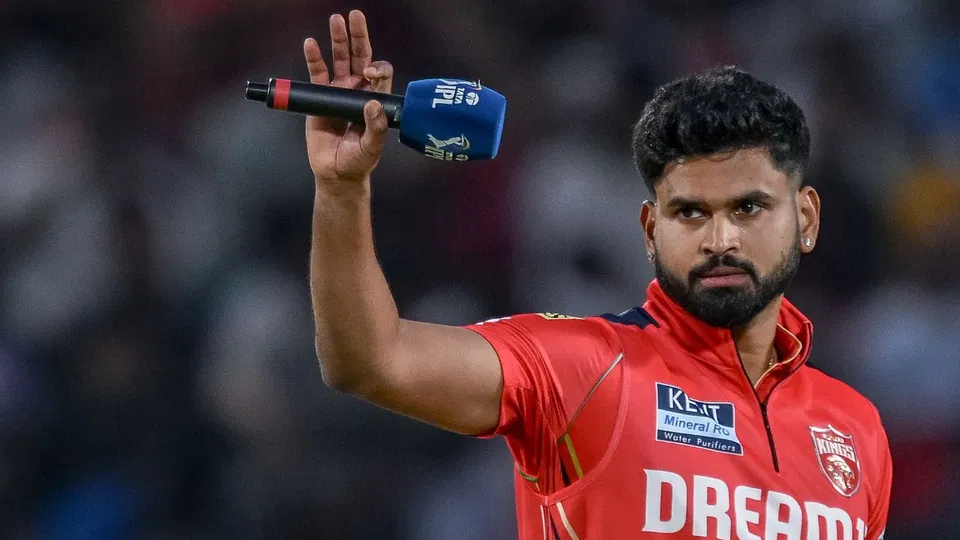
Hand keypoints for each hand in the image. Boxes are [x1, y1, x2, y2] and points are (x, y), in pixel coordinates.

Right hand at [304, 10, 393, 183]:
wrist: (336, 172)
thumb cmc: (359, 160)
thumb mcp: (372, 147)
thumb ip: (376, 128)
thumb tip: (373, 104)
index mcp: (376, 98)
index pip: (380, 73)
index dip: (377, 68)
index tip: (370, 73)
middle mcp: (359, 90)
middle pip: (361, 57)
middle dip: (359, 36)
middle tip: (356, 16)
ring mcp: (339, 90)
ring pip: (340, 59)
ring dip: (338, 40)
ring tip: (336, 20)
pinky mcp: (320, 96)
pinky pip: (317, 72)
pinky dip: (313, 57)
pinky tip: (311, 43)